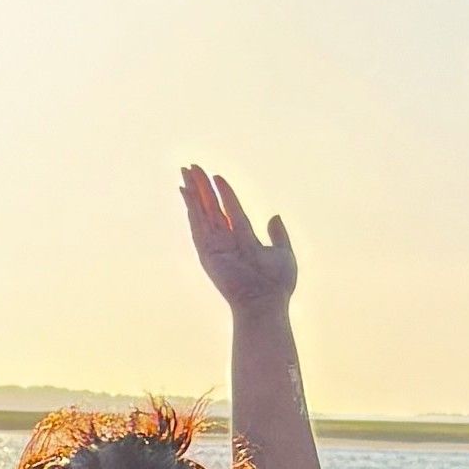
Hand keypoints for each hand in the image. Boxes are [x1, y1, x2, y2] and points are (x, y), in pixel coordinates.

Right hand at [180, 165, 298, 315]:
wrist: (265, 301)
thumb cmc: (277, 284)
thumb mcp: (283, 253)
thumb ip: (278, 235)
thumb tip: (275, 216)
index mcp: (243, 239)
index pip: (231, 209)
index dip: (224, 192)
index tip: (216, 176)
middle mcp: (226, 240)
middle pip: (212, 207)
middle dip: (202, 187)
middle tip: (192, 167)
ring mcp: (215, 245)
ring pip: (202, 211)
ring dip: (193, 191)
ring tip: (186, 171)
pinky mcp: (206, 251)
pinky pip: (197, 224)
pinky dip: (191, 207)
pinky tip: (185, 192)